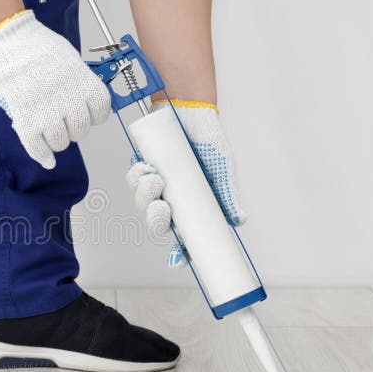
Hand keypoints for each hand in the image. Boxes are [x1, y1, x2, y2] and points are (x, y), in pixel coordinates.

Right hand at [0, 10, 110, 168]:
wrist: (7, 41)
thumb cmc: (35, 45)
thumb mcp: (68, 58)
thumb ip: (76, 80)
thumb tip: (80, 97)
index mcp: (83, 82)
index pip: (101, 110)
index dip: (95, 116)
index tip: (89, 115)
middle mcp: (70, 100)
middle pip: (81, 130)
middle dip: (74, 129)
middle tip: (65, 123)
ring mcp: (49, 113)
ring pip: (61, 142)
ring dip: (58, 141)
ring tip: (51, 133)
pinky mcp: (28, 121)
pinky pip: (38, 147)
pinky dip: (43, 156)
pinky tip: (47, 161)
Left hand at [128, 100, 246, 267]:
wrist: (191, 110)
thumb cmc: (209, 141)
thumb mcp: (223, 170)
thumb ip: (228, 196)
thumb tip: (239, 221)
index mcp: (191, 205)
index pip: (184, 236)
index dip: (179, 252)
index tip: (177, 261)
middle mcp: (172, 197)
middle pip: (158, 222)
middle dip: (156, 219)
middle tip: (161, 206)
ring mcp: (156, 183)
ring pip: (143, 202)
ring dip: (145, 194)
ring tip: (156, 178)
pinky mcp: (143, 166)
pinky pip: (133, 179)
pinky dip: (136, 176)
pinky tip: (144, 167)